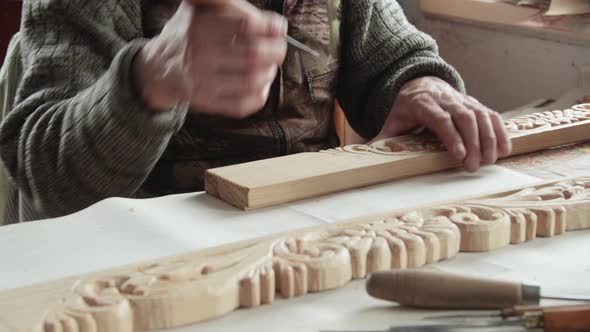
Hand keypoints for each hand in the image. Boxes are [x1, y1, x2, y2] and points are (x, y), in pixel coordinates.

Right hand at [133, 0, 287, 117]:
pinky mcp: (205, 101)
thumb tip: (274, 24)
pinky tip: (260, 87)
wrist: (156, 69)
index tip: (278, 29)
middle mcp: (200, 52)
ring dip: (269, 74)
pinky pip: (242, 105)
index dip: (271, 28)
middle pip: (254, 54)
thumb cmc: (187, 35)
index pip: (247, 25)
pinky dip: (259, 96)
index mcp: (200, 24)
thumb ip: (230, 7)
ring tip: (269, 68)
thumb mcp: (198, 9)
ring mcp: (202, 79)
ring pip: (252, 81)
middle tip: (278, 50)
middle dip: (276, 52)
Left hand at [374, 77, 511, 171]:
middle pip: (465, 117)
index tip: (459, 155)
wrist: (420, 83)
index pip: (440, 119)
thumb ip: (382, 139)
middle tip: (475, 166)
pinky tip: (505, 150)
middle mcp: (446, 99)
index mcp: (424, 103)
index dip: (451, 136)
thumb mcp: (392, 121)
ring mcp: (463, 100)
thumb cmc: (406, 109)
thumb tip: (364, 155)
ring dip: (490, 139)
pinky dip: (500, 131)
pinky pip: (491, 115)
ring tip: (490, 162)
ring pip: (481, 116)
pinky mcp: (475, 104)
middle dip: (474, 142)